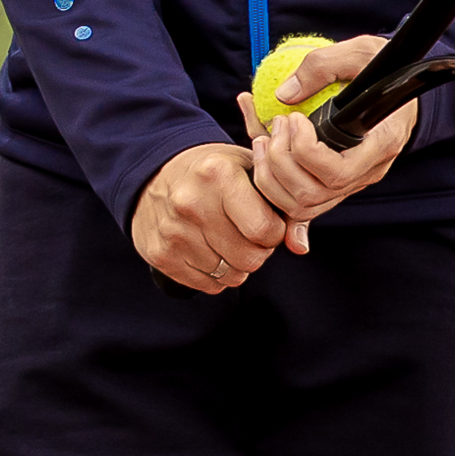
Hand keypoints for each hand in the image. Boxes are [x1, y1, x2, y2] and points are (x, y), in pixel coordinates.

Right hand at [129, 144, 298, 294]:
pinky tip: (208, 250)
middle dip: (258, 251)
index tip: (268, 224)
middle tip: (247, 235)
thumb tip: (300, 246)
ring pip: (230, 276)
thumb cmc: (212, 173)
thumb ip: (282, 207)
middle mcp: (190, 203)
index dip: (275, 233)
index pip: (264, 230)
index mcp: (217, 175)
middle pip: (249, 258)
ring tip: (225, 240)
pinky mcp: (159, 254)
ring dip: (235, 264)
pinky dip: (215, 274)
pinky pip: (206, 285)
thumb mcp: (249, 170)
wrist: (154, 172)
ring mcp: (173, 231)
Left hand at [244, 35, 420, 224]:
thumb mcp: (361, 52)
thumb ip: (323, 66)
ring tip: (264, 137)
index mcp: (381, 144)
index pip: (338, 172)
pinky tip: (264, 157)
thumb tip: (283, 94)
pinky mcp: (333, 184)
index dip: (305, 150)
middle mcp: (366, 171)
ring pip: (303, 206)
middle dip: (281, 161)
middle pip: (314, 194)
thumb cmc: (384, 68)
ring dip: (271, 176)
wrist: (398, 84)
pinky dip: (274, 187)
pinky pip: (300, 204)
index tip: (295, 117)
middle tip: (276, 123)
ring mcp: (350, 182)